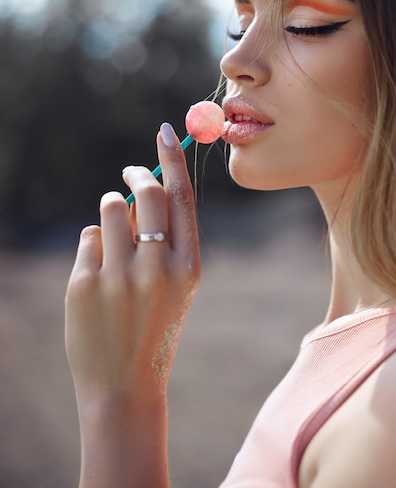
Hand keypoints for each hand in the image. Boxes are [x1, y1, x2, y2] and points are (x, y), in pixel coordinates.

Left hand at [65, 122, 200, 406]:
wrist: (126, 385)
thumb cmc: (156, 329)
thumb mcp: (177, 287)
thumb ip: (164, 239)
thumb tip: (138, 190)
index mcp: (189, 267)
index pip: (181, 197)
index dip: (173, 159)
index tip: (165, 131)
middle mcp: (157, 267)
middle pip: (146, 193)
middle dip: (136, 174)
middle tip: (129, 172)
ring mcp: (118, 276)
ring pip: (109, 209)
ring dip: (110, 210)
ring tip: (112, 238)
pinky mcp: (85, 284)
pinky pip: (88, 237)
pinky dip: (94, 245)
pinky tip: (99, 276)